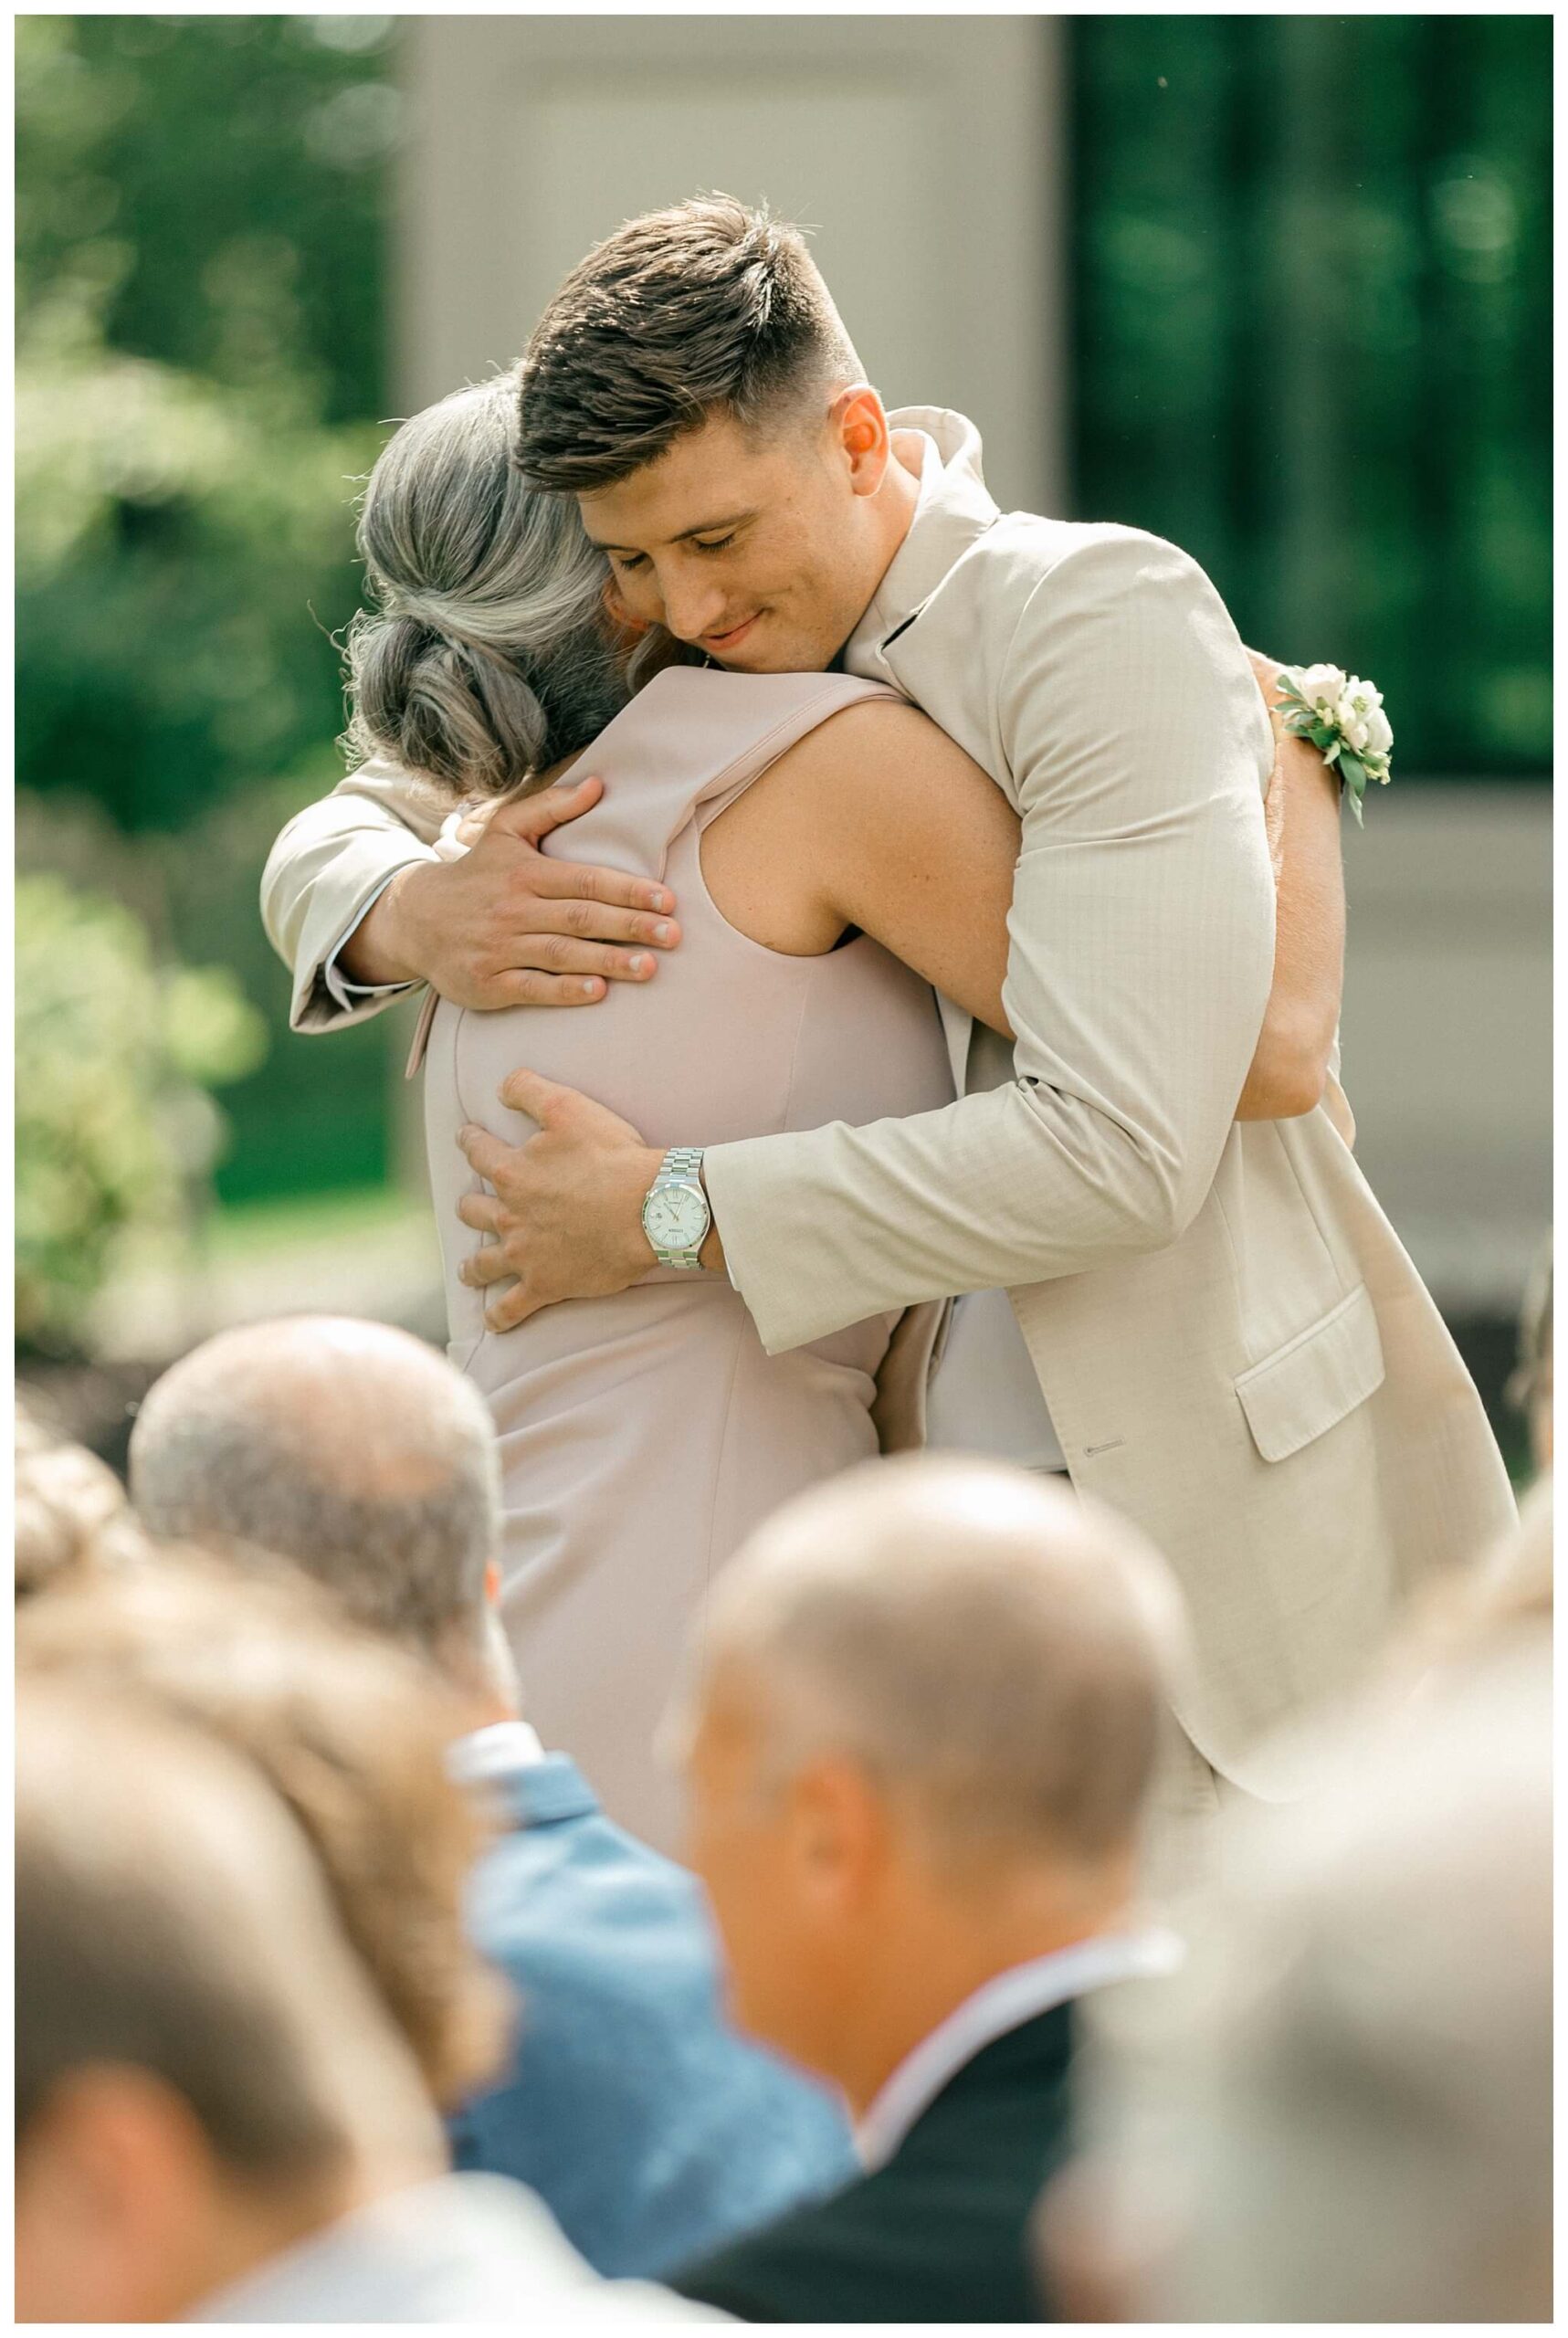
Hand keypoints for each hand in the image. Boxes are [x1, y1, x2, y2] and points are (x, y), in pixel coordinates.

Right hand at [341, 775, 681, 1008]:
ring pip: (562, 955)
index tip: (667, 900)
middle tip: (673, 935)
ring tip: (650, 967)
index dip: (628, 890)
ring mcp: (500, 948)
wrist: (415, 919)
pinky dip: (565, 991)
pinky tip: (598, 991)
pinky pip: (532, 987)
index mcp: (525, 873)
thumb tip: (599, 785)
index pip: (585, 880)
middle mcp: (514, 910)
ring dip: (608, 962)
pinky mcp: (488, 983)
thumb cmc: (476, 874)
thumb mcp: (506, 831)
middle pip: (581, 918)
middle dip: (630, 927)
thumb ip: (552, 807)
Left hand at [455, 1070, 665, 1330]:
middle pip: (473, 1210)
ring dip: (474, 1266)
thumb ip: (529, 1090)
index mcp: (512, 1171)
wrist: (649, 1210)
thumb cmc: (613, 1157)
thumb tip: (501, 1087)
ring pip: (483, 1263)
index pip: (478, 1152)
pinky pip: (512, 1308)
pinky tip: (493, 1321)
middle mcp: (509, 1214)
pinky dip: (500, 1317)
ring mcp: (524, 1254)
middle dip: (470, 1206)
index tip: (467, 1138)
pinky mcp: (545, 1286)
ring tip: (470, 1269)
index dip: (471, 1142)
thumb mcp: (569, 1107)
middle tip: (471, 1206)